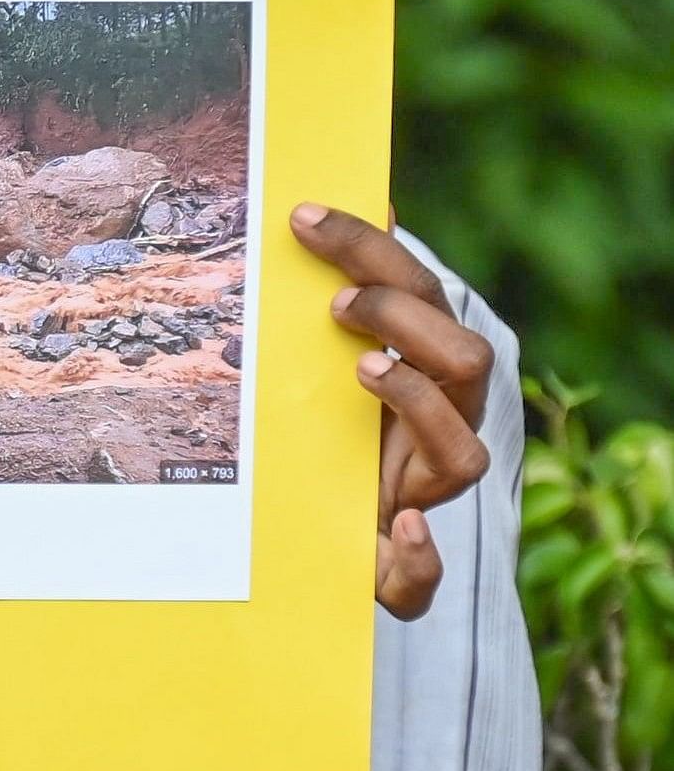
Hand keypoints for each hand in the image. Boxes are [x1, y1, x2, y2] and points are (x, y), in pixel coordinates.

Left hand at [291, 204, 494, 618]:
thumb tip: (370, 198)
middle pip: (467, 360)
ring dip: (420, 404)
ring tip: (362, 370)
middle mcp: (441, 429)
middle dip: (405, 318)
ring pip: (464, 453)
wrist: (304, 540)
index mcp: (426, 373)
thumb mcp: (314, 366)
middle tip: (334, 303)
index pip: (423, 294)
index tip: (303, 218)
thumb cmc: (319, 436)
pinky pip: (421, 573)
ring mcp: (424, 495)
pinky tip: (396, 523)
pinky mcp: (398, 568)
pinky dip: (417, 554)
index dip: (371, 251)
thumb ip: (347, 293)